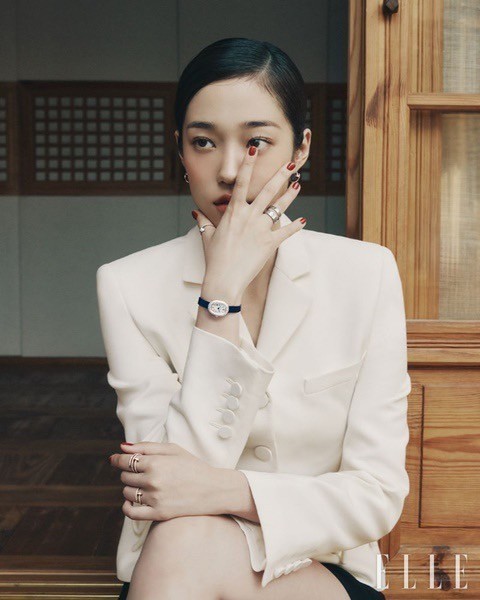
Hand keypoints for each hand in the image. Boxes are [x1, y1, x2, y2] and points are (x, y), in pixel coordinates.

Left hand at [109, 441, 223, 521]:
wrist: (214, 489)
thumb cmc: (193, 466)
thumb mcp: (173, 449)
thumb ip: (146, 446)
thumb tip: (121, 447)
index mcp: (155, 463)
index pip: (124, 461)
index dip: (118, 460)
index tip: (116, 460)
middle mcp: (152, 481)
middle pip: (125, 477)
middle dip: (129, 473)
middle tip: (141, 472)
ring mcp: (155, 499)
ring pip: (127, 493)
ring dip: (130, 488)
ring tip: (143, 485)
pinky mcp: (158, 514)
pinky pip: (131, 513)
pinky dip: (127, 507)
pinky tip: (132, 502)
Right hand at [196, 147, 304, 295]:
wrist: (224, 279)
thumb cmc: (215, 258)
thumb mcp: (207, 237)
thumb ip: (204, 222)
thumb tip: (196, 214)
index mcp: (234, 212)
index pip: (242, 182)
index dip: (248, 163)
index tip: (254, 148)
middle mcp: (249, 217)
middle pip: (267, 190)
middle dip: (280, 174)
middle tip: (290, 162)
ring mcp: (261, 229)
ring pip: (279, 207)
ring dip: (290, 194)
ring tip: (298, 184)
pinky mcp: (270, 243)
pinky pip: (286, 232)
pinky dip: (295, 226)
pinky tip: (303, 220)